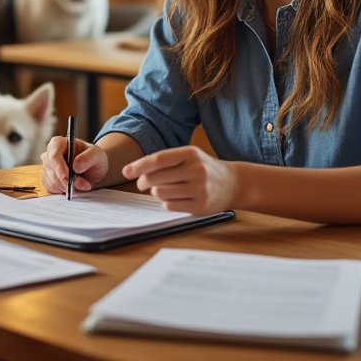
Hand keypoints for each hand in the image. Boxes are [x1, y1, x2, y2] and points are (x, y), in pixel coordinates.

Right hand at [40, 135, 107, 193]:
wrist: (93, 170)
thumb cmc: (93, 159)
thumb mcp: (97, 155)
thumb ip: (88, 158)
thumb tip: (76, 166)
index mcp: (59, 143)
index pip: (53, 154)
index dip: (58, 166)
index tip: (66, 176)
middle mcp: (50, 154)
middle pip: (52, 170)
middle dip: (66, 180)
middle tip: (83, 184)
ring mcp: (47, 168)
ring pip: (52, 181)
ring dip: (68, 187)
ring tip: (83, 184)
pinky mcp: (48, 180)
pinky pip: (52, 188)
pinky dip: (64, 190)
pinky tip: (74, 187)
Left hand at [122, 146, 237, 214]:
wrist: (234, 183)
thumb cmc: (204, 168)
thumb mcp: (190, 156)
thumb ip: (167, 161)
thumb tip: (138, 171)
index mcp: (191, 153)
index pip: (159, 158)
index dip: (140, 165)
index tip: (126, 171)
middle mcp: (196, 170)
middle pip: (156, 177)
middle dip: (143, 182)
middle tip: (142, 184)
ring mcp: (200, 189)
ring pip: (160, 193)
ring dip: (156, 192)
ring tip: (162, 190)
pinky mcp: (201, 206)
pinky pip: (170, 206)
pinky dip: (167, 202)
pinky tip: (175, 198)